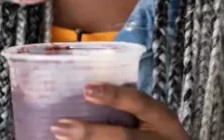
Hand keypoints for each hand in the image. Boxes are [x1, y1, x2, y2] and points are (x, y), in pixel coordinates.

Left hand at [50, 83, 188, 138]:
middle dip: (91, 133)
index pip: (140, 103)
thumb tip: (97, 90)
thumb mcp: (156, 118)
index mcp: (163, 119)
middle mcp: (157, 139)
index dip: (115, 96)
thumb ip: (134, 106)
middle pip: (124, 137)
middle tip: (60, 126)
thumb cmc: (161, 134)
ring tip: (60, 136)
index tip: (86, 89)